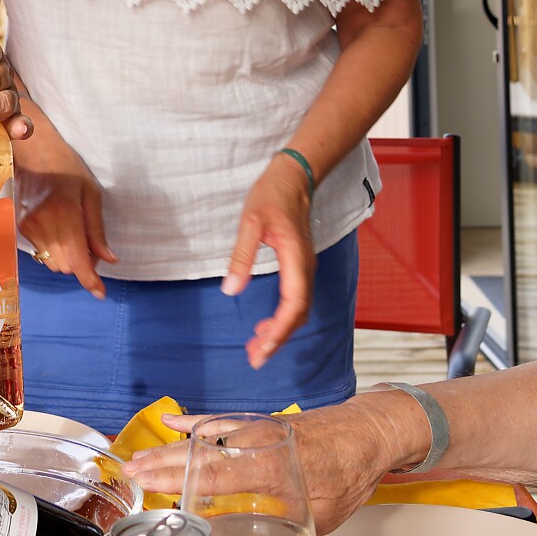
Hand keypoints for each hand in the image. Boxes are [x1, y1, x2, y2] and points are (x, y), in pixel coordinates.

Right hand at [14, 128, 116, 298]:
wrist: (32, 150)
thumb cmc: (67, 167)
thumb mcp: (91, 194)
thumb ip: (97, 230)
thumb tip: (108, 260)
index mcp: (64, 215)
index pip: (77, 261)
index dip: (90, 281)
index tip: (101, 293)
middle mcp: (42, 225)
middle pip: (66, 267)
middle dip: (81, 263)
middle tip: (92, 245)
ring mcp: (27, 227)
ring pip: (52, 262)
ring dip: (67, 257)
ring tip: (74, 233)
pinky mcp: (19, 227)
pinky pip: (41, 251)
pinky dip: (54, 248)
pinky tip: (58, 228)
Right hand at [122, 398, 407, 534]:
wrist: (368, 432)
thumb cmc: (349, 472)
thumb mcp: (322, 516)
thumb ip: (285, 534)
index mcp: (268, 466)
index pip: (211, 474)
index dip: (176, 479)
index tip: (148, 483)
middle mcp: (254, 443)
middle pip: (198, 454)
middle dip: (161, 464)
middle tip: (130, 473)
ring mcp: (254, 429)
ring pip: (203, 439)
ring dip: (169, 449)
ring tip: (139, 458)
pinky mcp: (258, 422)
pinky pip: (219, 421)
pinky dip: (193, 422)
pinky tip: (172, 422)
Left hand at [222, 155, 316, 367]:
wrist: (294, 176)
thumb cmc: (271, 195)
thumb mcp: (250, 223)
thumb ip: (241, 256)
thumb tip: (231, 290)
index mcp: (296, 259)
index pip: (294, 305)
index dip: (280, 331)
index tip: (263, 349)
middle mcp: (305, 268)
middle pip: (299, 314)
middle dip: (278, 339)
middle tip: (254, 358)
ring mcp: (304, 268)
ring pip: (298, 310)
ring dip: (280, 331)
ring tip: (256, 348)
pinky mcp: (299, 267)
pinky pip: (295, 300)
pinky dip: (281, 318)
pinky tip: (264, 326)